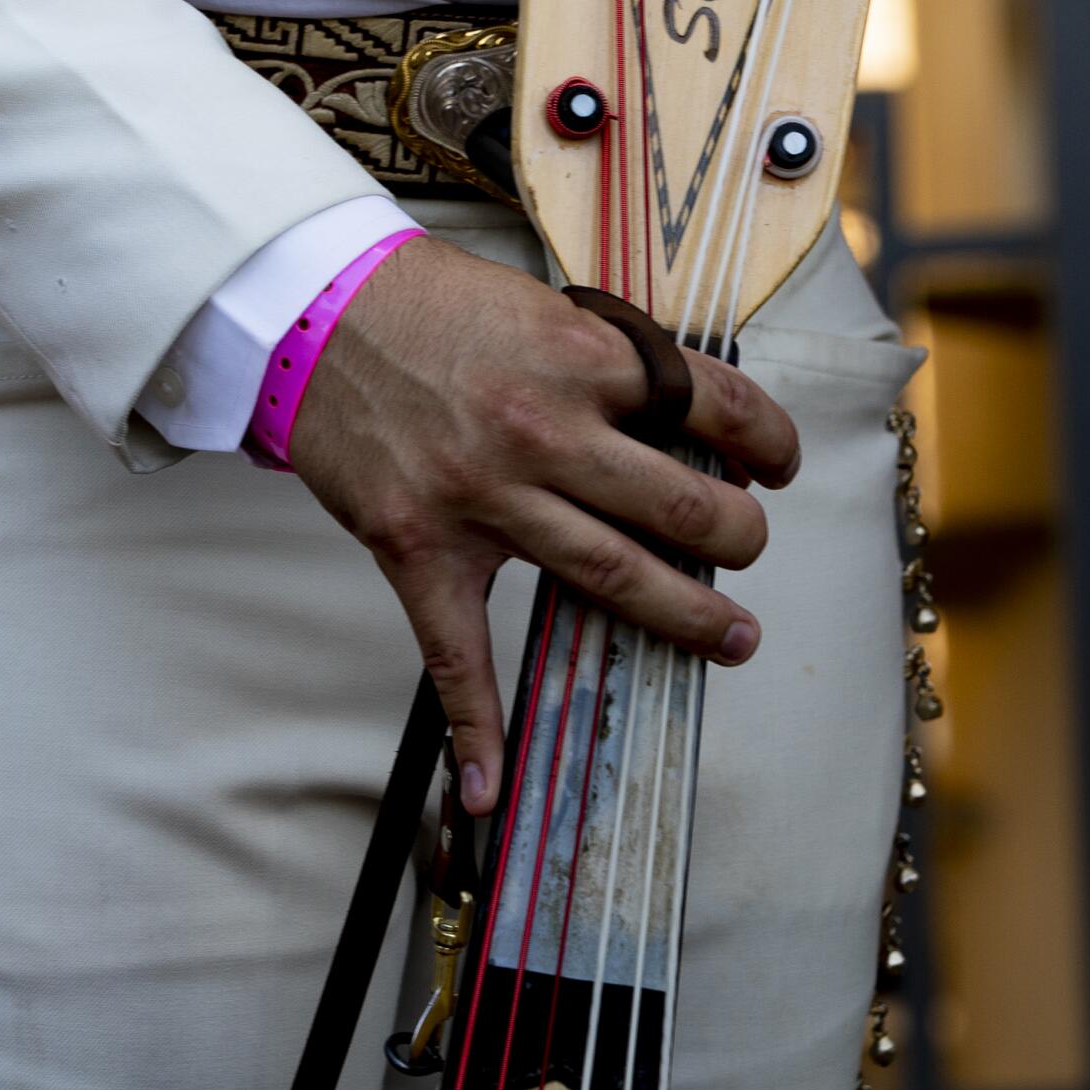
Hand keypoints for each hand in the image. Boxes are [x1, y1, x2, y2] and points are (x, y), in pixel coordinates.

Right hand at [289, 236, 800, 811]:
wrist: (311, 310)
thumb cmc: (428, 299)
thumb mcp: (538, 305)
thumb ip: (604, 360)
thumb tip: (678, 417)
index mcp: (580, 357)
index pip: (713, 404)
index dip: (766, 439)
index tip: (777, 464)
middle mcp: (542, 430)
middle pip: (680, 506)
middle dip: (738, 539)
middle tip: (750, 552)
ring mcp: (481, 496)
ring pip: (609, 575)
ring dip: (683, 615)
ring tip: (730, 637)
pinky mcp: (418, 545)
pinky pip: (454, 652)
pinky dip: (475, 727)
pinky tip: (490, 789)